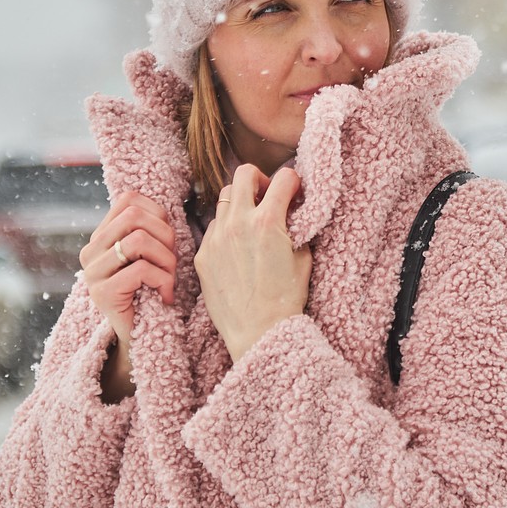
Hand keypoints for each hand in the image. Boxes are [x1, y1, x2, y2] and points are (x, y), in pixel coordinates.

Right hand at [79, 191, 176, 398]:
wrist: (139, 337)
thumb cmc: (151, 292)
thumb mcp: (148, 254)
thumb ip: (148, 229)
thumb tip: (165, 204)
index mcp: (100, 236)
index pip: (129, 200)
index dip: (158, 213)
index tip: (167, 240)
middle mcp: (90, 251)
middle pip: (134, 216)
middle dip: (165, 235)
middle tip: (171, 261)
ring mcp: (93, 273)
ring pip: (139, 240)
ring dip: (166, 259)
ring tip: (169, 279)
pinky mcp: (103, 293)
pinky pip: (141, 270)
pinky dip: (163, 281)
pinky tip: (165, 296)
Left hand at [194, 165, 310, 362]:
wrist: (258, 333)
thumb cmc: (285, 300)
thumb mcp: (303, 259)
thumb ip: (297, 229)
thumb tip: (294, 214)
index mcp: (268, 221)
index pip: (284, 177)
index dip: (294, 183)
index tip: (295, 193)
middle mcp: (238, 223)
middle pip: (243, 173)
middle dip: (259, 179)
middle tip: (267, 197)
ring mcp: (216, 238)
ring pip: (224, 198)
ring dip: (241, 203)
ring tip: (251, 223)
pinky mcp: (203, 255)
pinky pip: (213, 227)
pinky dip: (226, 229)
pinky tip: (236, 248)